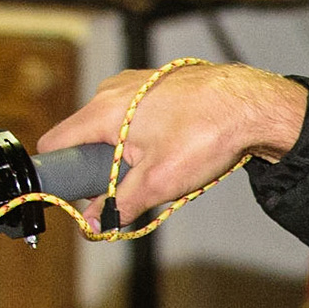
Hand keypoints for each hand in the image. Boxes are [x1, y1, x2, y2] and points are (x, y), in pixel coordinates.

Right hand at [38, 62, 308, 229]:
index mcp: (102, 111)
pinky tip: (178, 151)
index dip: (60, 175)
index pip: (56, 144)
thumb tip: (94, 223)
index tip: (78, 197)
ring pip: (118, 129)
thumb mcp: (157, 182)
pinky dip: (151, 139)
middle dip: (105, 170)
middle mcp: (112, 91)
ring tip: (166, 170)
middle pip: (88, 139)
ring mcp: (136, 84)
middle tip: (136, 189)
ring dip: (132, 156)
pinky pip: (141, 118)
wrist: (252, 106)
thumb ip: (119, 204)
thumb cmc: (204, 136)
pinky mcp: (159, 86)